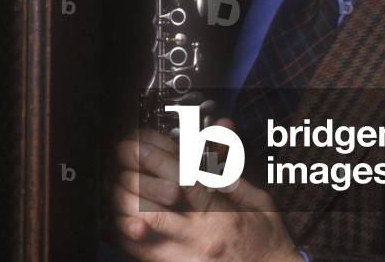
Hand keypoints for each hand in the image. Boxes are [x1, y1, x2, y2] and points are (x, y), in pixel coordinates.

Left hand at [112, 121, 299, 261]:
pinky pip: (141, 256)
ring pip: (141, 236)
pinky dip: (127, 236)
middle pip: (151, 210)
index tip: (138, 147)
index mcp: (220, 216)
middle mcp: (199, 239)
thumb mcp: (259, 201)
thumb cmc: (267, 241)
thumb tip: (221, 135)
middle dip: (130, 185)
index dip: (155, 161)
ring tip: (117, 190)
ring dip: (123, 211)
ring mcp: (184, 259)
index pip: (182, 182)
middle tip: (120, 168)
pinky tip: (121, 220)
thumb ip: (234, 170)